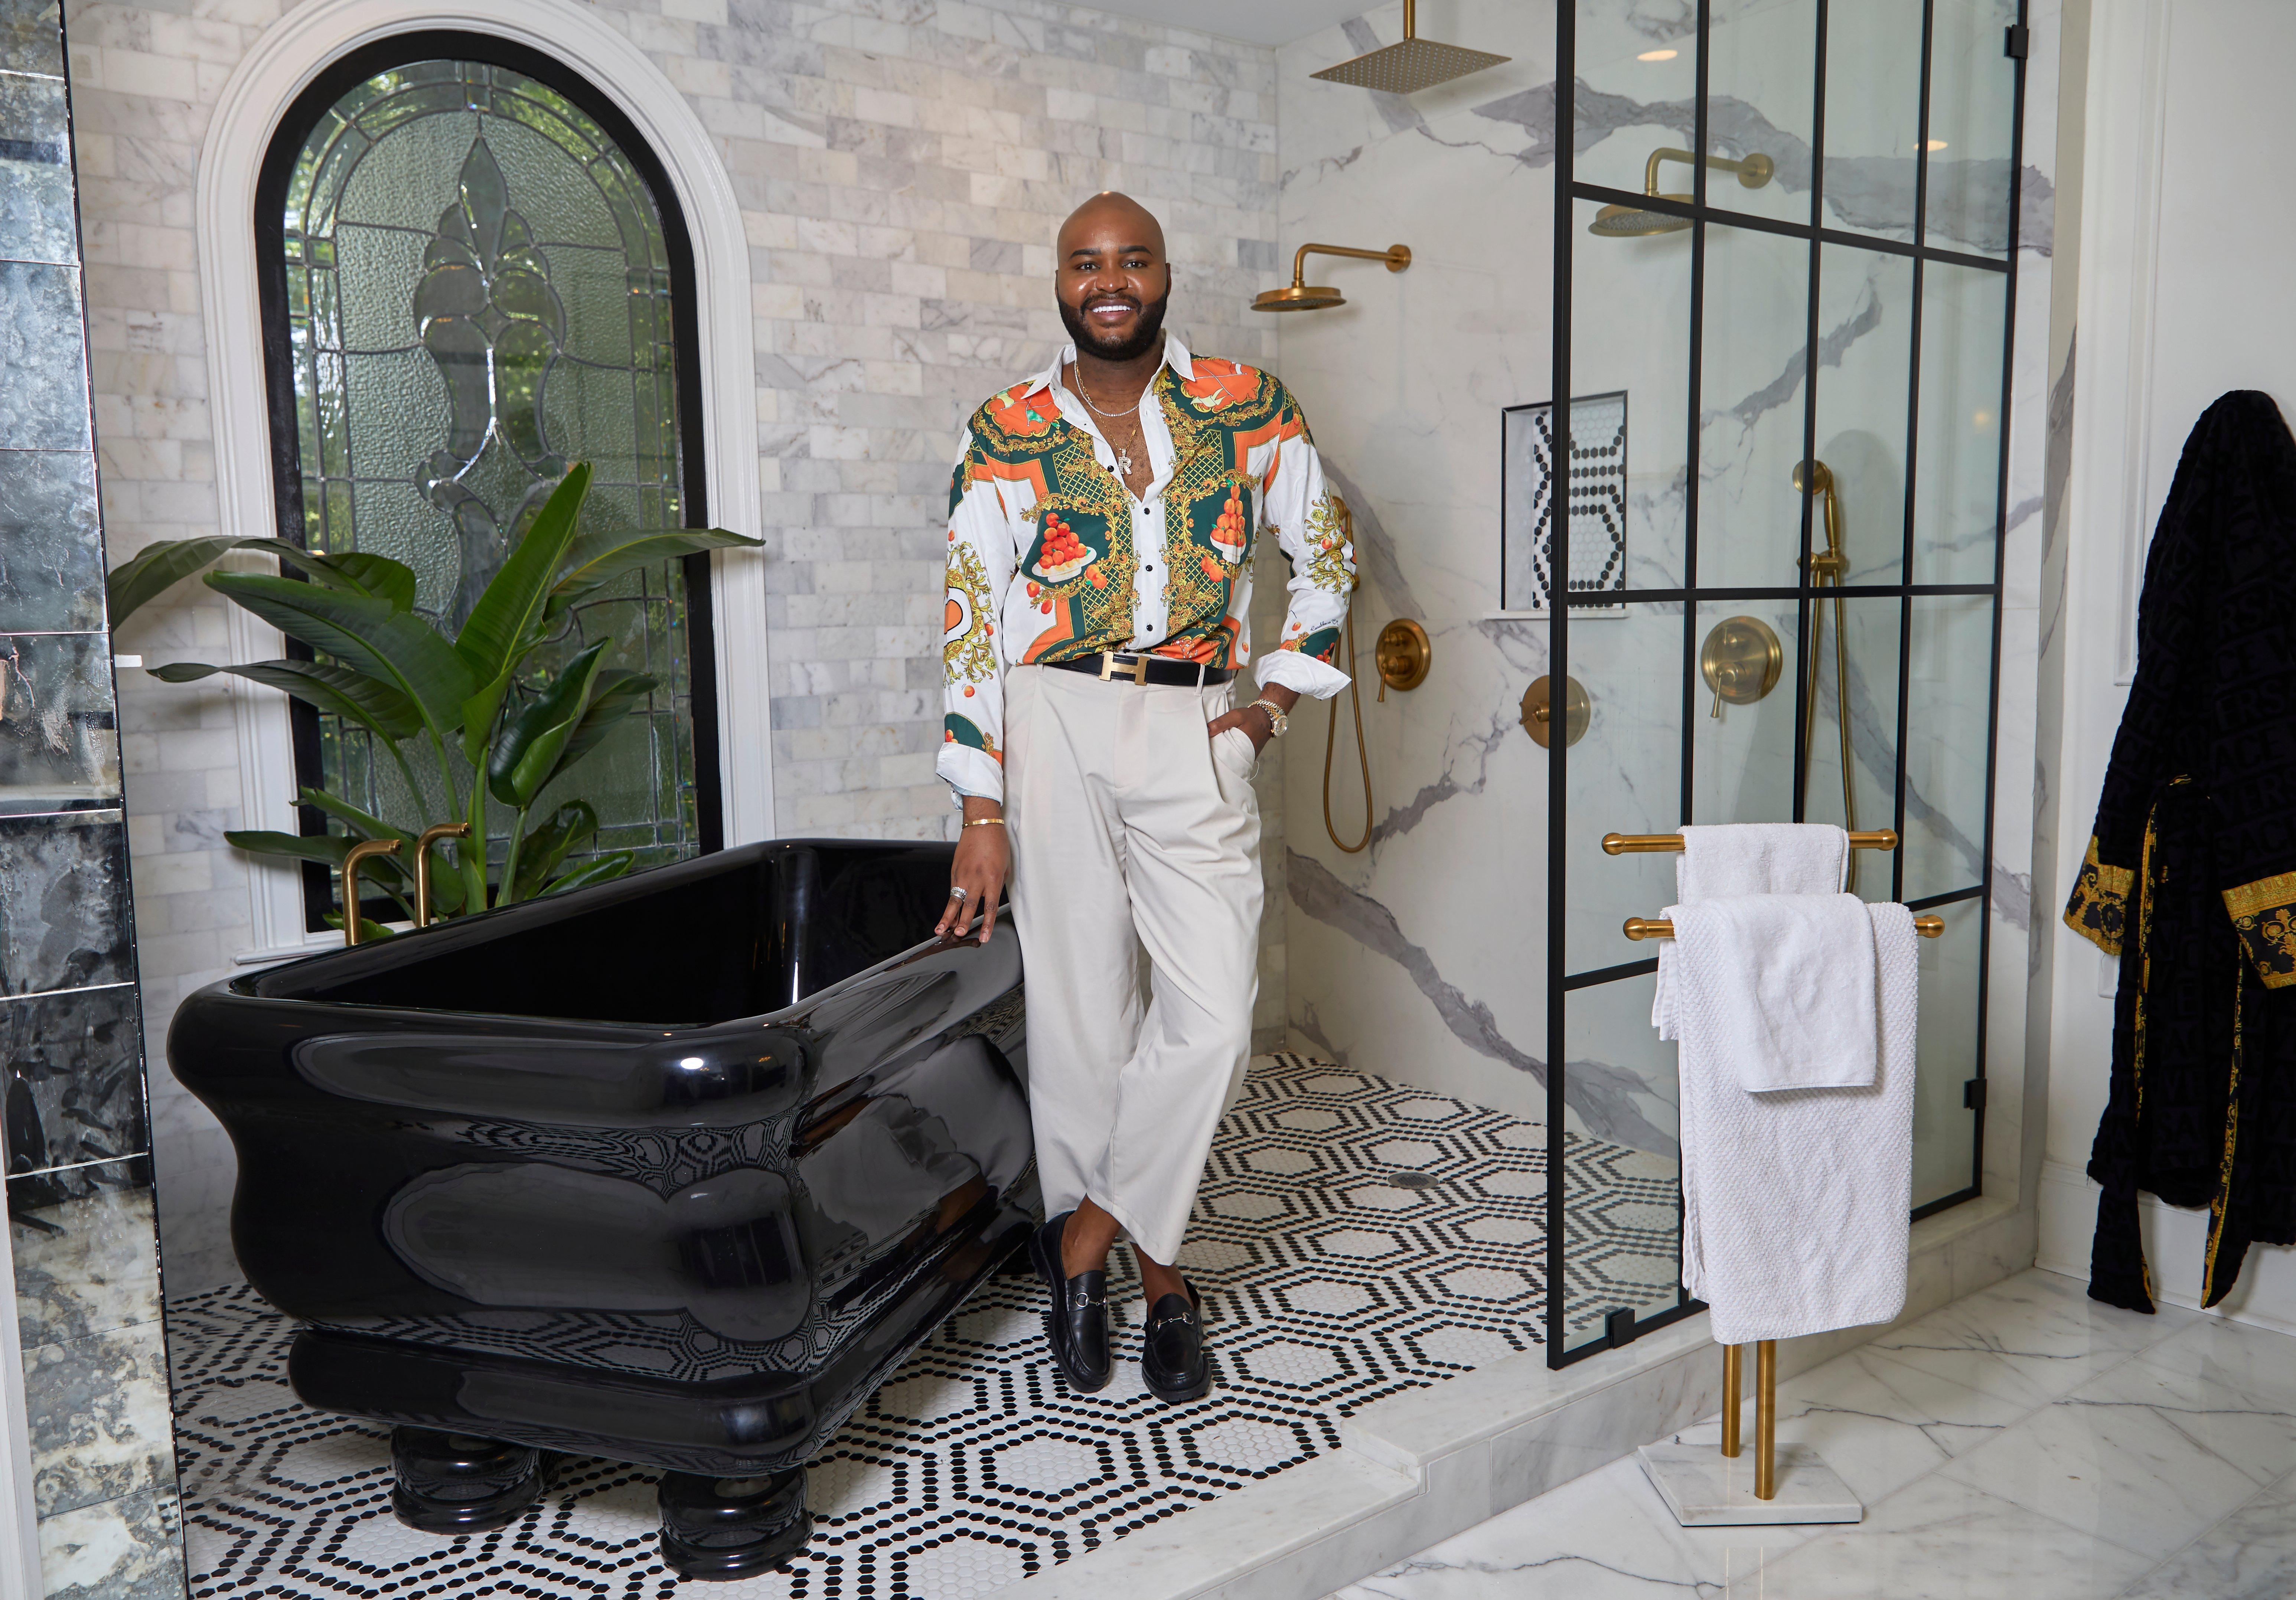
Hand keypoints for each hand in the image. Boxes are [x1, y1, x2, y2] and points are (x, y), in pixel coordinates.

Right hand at [937, 799, 1009, 943]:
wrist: (982, 824)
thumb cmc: (997, 844)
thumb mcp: (1005, 866)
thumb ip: (997, 884)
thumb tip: (990, 899)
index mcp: (992, 878)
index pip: (990, 907)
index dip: (987, 924)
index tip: (984, 937)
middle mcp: (976, 878)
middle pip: (969, 905)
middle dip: (963, 922)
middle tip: (958, 935)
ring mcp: (962, 874)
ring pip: (954, 900)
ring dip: (947, 917)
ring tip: (940, 931)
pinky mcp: (954, 870)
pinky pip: (952, 890)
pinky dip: (950, 904)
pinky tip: (947, 915)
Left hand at [1206, 685, 1298, 752]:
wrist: (1266, 718)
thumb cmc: (1251, 717)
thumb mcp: (1236, 716)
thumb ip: (1221, 723)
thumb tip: (1206, 730)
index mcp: (1241, 749)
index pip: (1222, 757)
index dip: (1211, 753)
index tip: (1201, 749)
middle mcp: (1244, 757)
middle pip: (1224, 760)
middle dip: (1214, 755)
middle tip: (1202, 749)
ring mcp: (1246, 758)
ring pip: (1229, 758)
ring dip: (1220, 753)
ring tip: (1209, 748)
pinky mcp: (1246, 756)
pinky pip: (1234, 756)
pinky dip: (1227, 752)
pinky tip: (1219, 746)